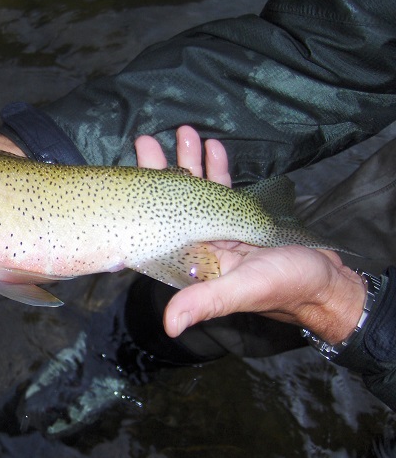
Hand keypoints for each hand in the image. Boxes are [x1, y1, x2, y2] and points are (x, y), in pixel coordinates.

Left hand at [135, 127, 364, 344]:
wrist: (326, 281)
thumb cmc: (285, 288)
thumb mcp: (241, 291)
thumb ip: (204, 301)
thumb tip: (169, 325)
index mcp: (191, 262)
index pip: (157, 229)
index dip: (142, 204)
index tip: (132, 175)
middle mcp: (200, 244)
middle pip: (171, 204)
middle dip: (161, 172)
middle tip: (147, 142)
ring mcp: (220, 228)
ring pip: (197, 191)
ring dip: (190, 162)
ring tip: (183, 132)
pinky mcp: (242, 217)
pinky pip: (225, 190)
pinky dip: (218, 168)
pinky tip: (213, 146)